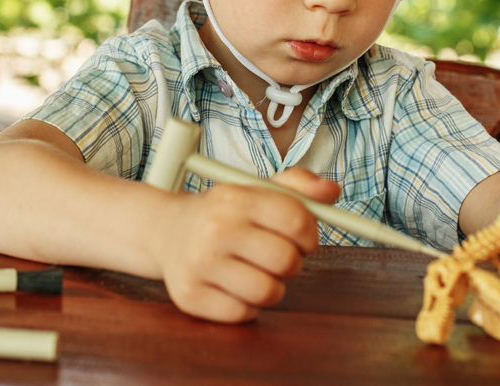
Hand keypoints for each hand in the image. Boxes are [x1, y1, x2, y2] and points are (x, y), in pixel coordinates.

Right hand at [154, 168, 339, 322]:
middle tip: (280, 257)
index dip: (311, 235)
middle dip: (293, 262)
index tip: (305, 240)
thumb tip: (332, 192)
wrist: (167, 230)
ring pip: (268, 292)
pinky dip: (248, 304)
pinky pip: (243, 313)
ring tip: (258, 271)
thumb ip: (300, 186)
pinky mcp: (190, 296)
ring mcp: (199, 263)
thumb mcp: (259, 189)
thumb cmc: (226, 212)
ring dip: (273, 286)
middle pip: (286, 260)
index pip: (296, 220)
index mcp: (237, 196)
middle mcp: (215, 228)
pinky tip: (236, 285)